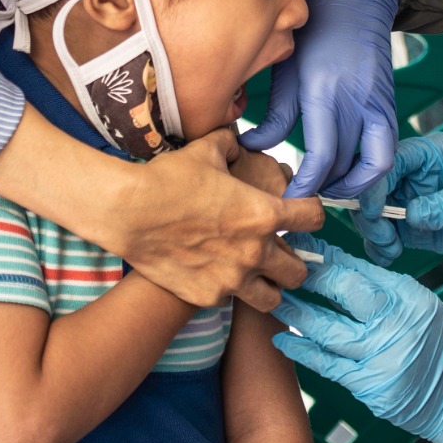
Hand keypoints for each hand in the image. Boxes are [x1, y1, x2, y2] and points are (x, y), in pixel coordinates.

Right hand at [111, 128, 323, 310]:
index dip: (311, 211)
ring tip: (256, 274)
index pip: (314, 218)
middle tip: (278, 251)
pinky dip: (230, 289)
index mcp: (264, 214)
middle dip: (293, 260)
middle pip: (300, 271)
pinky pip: (231, 299)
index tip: (301, 212)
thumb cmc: (169, 178)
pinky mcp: (207, 296)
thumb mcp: (207, 150)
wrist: (129, 212)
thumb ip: (231, 146)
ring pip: (272, 297)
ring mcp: (232, 279)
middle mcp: (255, 251)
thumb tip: (236, 143)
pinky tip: (216, 274)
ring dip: (268, 285)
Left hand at [240, 0, 398, 198]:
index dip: (306, 183)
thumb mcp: (286, 68)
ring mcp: (378, 102)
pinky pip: (386, 148)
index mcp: (324, 89)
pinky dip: (370, 167)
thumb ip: (274, 114)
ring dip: (351, 184)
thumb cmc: (314, 28)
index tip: (289, 197)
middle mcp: (356, 99)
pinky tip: (349, 168)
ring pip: (374, 164)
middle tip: (299, 195)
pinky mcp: (389, 103)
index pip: (321, 154)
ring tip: (327, 187)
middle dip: (321, 188)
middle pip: (344, 164)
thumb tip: (253, 148)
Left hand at [272, 238, 442, 442]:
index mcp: (407, 297)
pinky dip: (302, 350)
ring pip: (326, 329)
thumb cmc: (441, 346)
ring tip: (274, 300)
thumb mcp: (420, 304)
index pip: (359, 269)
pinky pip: (327, 365)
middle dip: (308, 278)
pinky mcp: (369, 386)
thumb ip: (382, 286)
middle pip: (342, 291)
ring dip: (295, 313)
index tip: (304, 248)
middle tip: (282, 268)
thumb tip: (337, 265)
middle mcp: (394, 323)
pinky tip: (282, 339)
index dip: (327, 257)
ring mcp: (380, 356)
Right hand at [352, 132, 442, 277]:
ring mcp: (425, 204)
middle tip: (382, 237)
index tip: (373, 210)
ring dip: (378, 233)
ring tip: (389, 251)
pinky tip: (389, 256)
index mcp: (434, 153)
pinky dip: (387, 246)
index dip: (375, 184)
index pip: (391, 162)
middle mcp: (424, 176)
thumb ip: (442, 206)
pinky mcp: (429, 230)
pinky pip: (398, 236)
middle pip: (379, 189)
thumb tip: (409, 216)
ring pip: (384, 215)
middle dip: (373, 213)